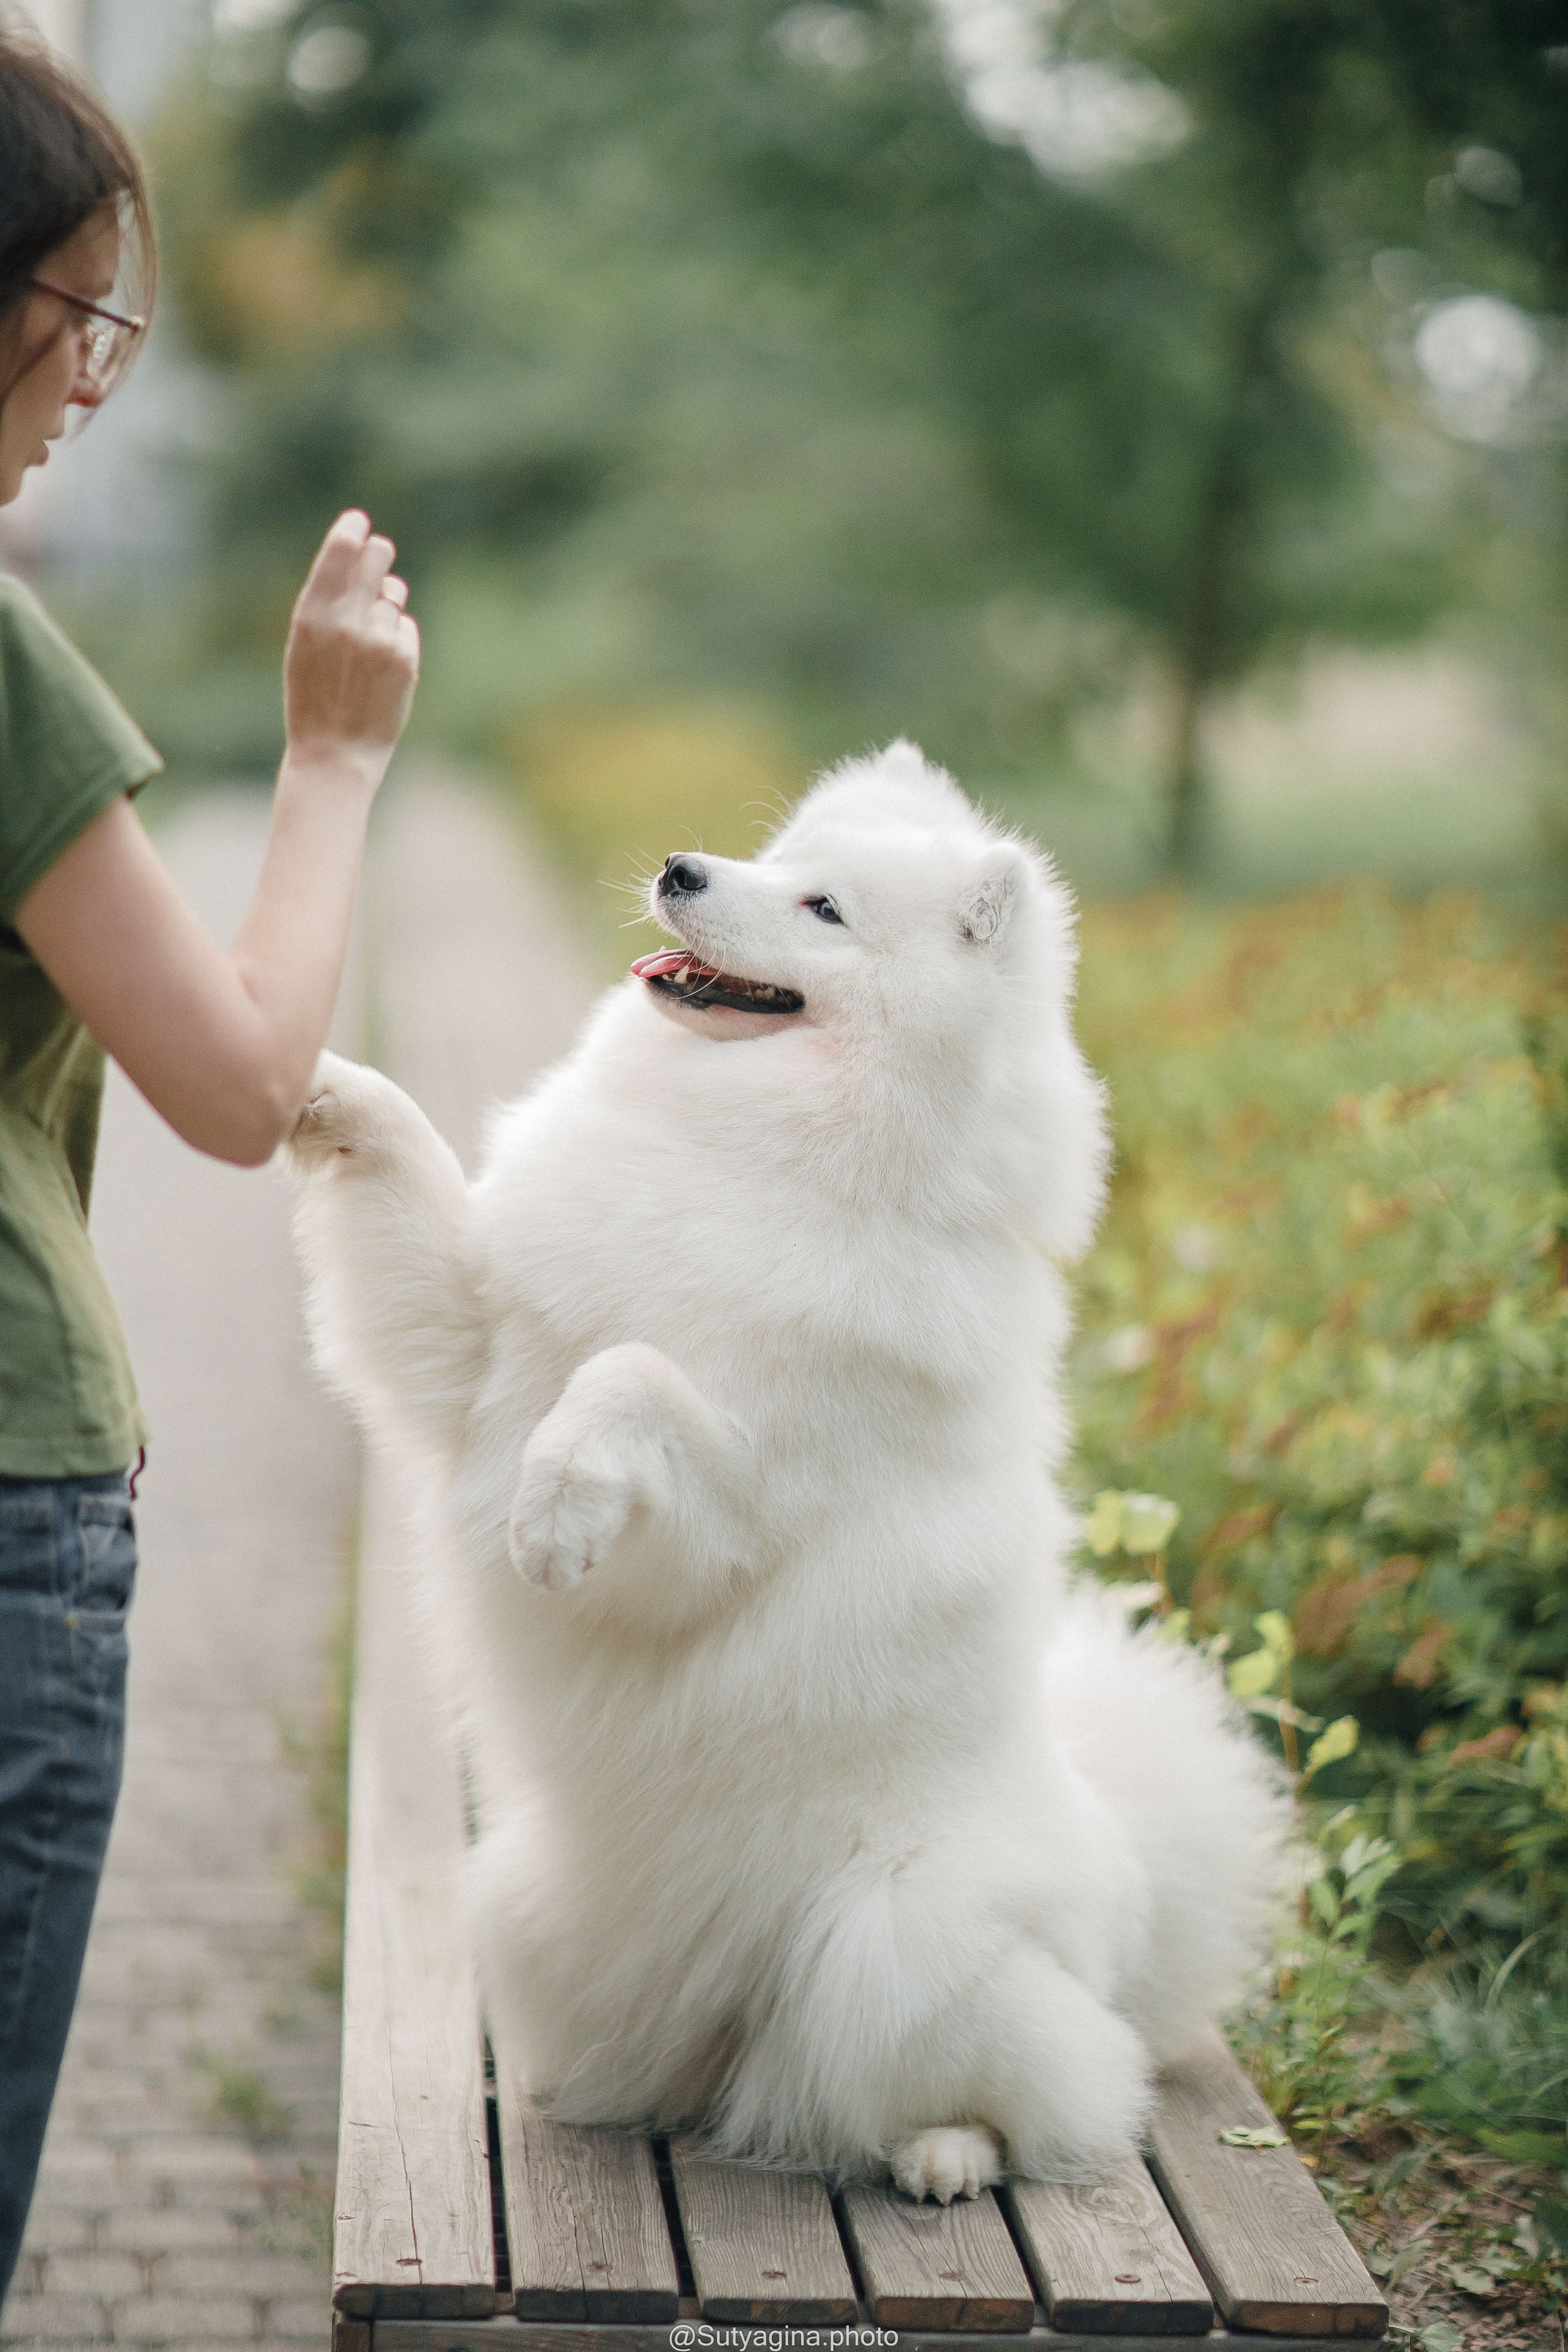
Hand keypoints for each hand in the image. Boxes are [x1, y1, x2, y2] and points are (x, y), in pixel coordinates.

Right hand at [283, 510, 419, 781]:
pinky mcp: (405, 658)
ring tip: (366, 640)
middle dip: (379, 553)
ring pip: (393, 596)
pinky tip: (380, 667)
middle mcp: (347, 620)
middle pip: (378, 559)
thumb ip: (330, 604)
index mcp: (312, 614)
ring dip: (386, 605)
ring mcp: (379, 638)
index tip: (359, 521)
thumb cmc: (313, 697)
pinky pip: (406, 627)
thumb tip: (371, 564)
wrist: (335, 753)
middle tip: (379, 553)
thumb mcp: (304, 646)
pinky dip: (397, 638)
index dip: (352, 530)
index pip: (339, 552)